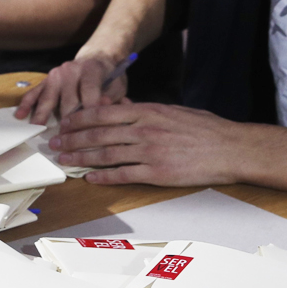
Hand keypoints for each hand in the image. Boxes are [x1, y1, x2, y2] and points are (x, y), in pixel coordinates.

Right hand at [15, 54, 128, 123]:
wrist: (96, 58)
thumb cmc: (109, 77)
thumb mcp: (117, 86)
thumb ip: (111, 98)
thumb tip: (103, 109)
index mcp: (91, 70)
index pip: (89, 93)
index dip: (90, 113)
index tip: (88, 133)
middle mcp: (71, 70)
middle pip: (68, 101)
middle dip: (68, 123)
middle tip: (66, 142)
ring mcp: (56, 74)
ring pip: (48, 98)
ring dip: (43, 116)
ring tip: (38, 131)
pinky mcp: (46, 79)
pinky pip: (34, 92)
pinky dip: (27, 104)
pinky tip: (20, 115)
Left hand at [48, 102, 251, 186]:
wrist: (232, 149)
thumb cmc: (206, 130)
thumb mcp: (173, 111)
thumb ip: (146, 111)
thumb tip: (125, 109)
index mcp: (147, 111)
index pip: (102, 113)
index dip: (79, 119)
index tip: (64, 123)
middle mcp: (144, 129)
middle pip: (97, 134)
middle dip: (71, 139)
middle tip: (54, 144)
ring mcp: (149, 152)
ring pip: (105, 154)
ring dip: (80, 157)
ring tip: (64, 160)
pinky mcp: (156, 173)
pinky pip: (122, 175)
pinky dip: (103, 177)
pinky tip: (89, 178)